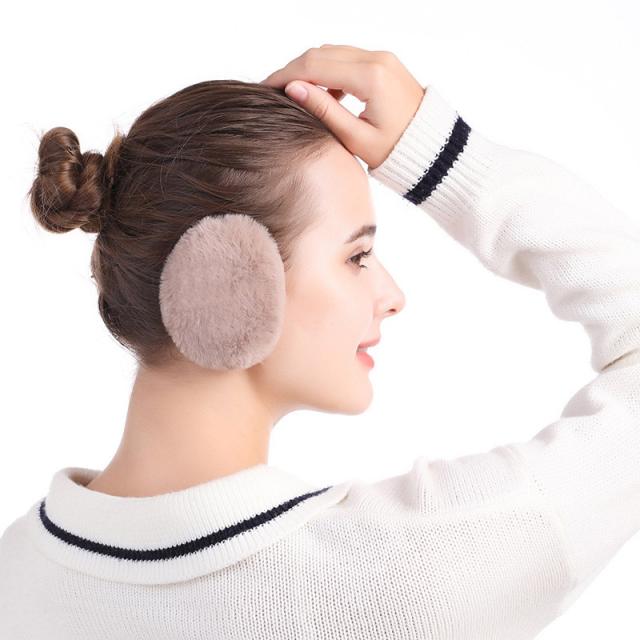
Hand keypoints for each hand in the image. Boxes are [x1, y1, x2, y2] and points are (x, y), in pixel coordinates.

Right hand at [259, 44, 425, 169]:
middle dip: (293, 70)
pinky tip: (322, 94)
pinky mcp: (384, 63)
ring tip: (294, 94)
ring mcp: (382, 58)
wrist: (434, 149)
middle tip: (273, 90)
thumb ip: (324, 111)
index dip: (285, 75)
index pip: (315, 66)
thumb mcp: (357, 139)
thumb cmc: (398, 152)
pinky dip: (328, 70)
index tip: (265, 89)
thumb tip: (293, 89)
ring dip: (310, 69)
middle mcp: (377, 59)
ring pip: (332, 52)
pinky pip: (347, 58)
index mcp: (370, 77)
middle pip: (321, 54)